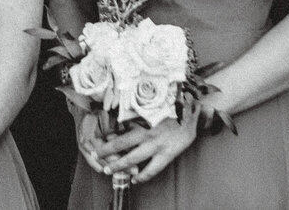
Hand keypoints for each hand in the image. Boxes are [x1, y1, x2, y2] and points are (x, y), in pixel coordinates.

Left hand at [84, 113, 199, 186]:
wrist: (193, 113)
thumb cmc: (172, 109)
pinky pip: (152, 169)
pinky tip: (135, 179)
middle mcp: (147, 133)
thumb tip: (124, 122)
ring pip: (133, 158)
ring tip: (109, 171)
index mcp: (143, 120)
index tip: (96, 140)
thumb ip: (139, 116)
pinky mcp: (167, 154)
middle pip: (121, 144)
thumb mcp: (154, 109)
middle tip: (95, 156)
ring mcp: (156, 145)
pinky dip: (142, 176)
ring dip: (120, 165)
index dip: (108, 137)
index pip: (121, 129)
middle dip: (107, 151)